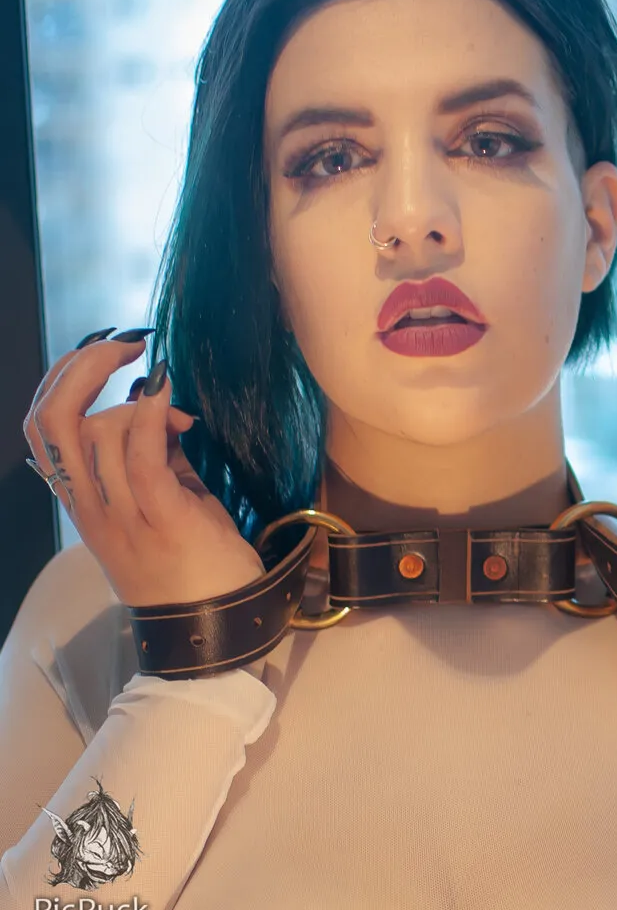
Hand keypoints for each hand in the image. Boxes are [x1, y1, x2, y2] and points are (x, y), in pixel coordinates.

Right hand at [23, 330, 265, 607]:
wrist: (215, 631)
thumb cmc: (194, 565)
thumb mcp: (169, 499)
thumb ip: (156, 452)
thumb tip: (157, 401)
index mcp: (84, 501)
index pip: (42, 429)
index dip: (62, 378)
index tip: (103, 351)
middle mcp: (90, 507)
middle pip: (51, 422)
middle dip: (82, 367)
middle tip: (126, 346)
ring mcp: (121, 516)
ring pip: (95, 433)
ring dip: (136, 400)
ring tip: (177, 413)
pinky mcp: (160, 518)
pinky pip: (139, 457)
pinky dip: (149, 415)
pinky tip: (165, 393)